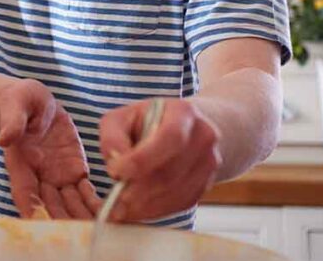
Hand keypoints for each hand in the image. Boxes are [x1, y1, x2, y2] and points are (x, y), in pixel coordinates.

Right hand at [0, 79, 100, 218]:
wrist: (35, 102)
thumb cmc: (19, 100)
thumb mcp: (15, 103)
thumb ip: (11, 121)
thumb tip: (5, 138)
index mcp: (20, 162)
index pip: (24, 192)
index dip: (33, 209)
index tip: (44, 223)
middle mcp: (38, 175)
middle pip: (49, 205)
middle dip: (64, 220)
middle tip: (81, 231)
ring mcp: (56, 175)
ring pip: (69, 203)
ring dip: (81, 217)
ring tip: (99, 226)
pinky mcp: (74, 170)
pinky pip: (85, 192)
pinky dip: (94, 203)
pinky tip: (108, 210)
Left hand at [99, 98, 220, 221]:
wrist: (183, 130)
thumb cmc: (146, 121)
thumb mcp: (123, 117)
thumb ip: (113, 136)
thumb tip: (114, 161)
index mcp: (183, 112)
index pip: (169, 138)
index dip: (142, 159)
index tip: (115, 171)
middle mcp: (203, 136)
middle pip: (171, 171)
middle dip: (139, 188)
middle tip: (115, 198)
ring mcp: (209, 162)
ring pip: (177, 191)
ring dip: (146, 204)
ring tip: (121, 208)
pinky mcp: (206, 183)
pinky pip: (181, 202)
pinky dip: (156, 210)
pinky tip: (137, 210)